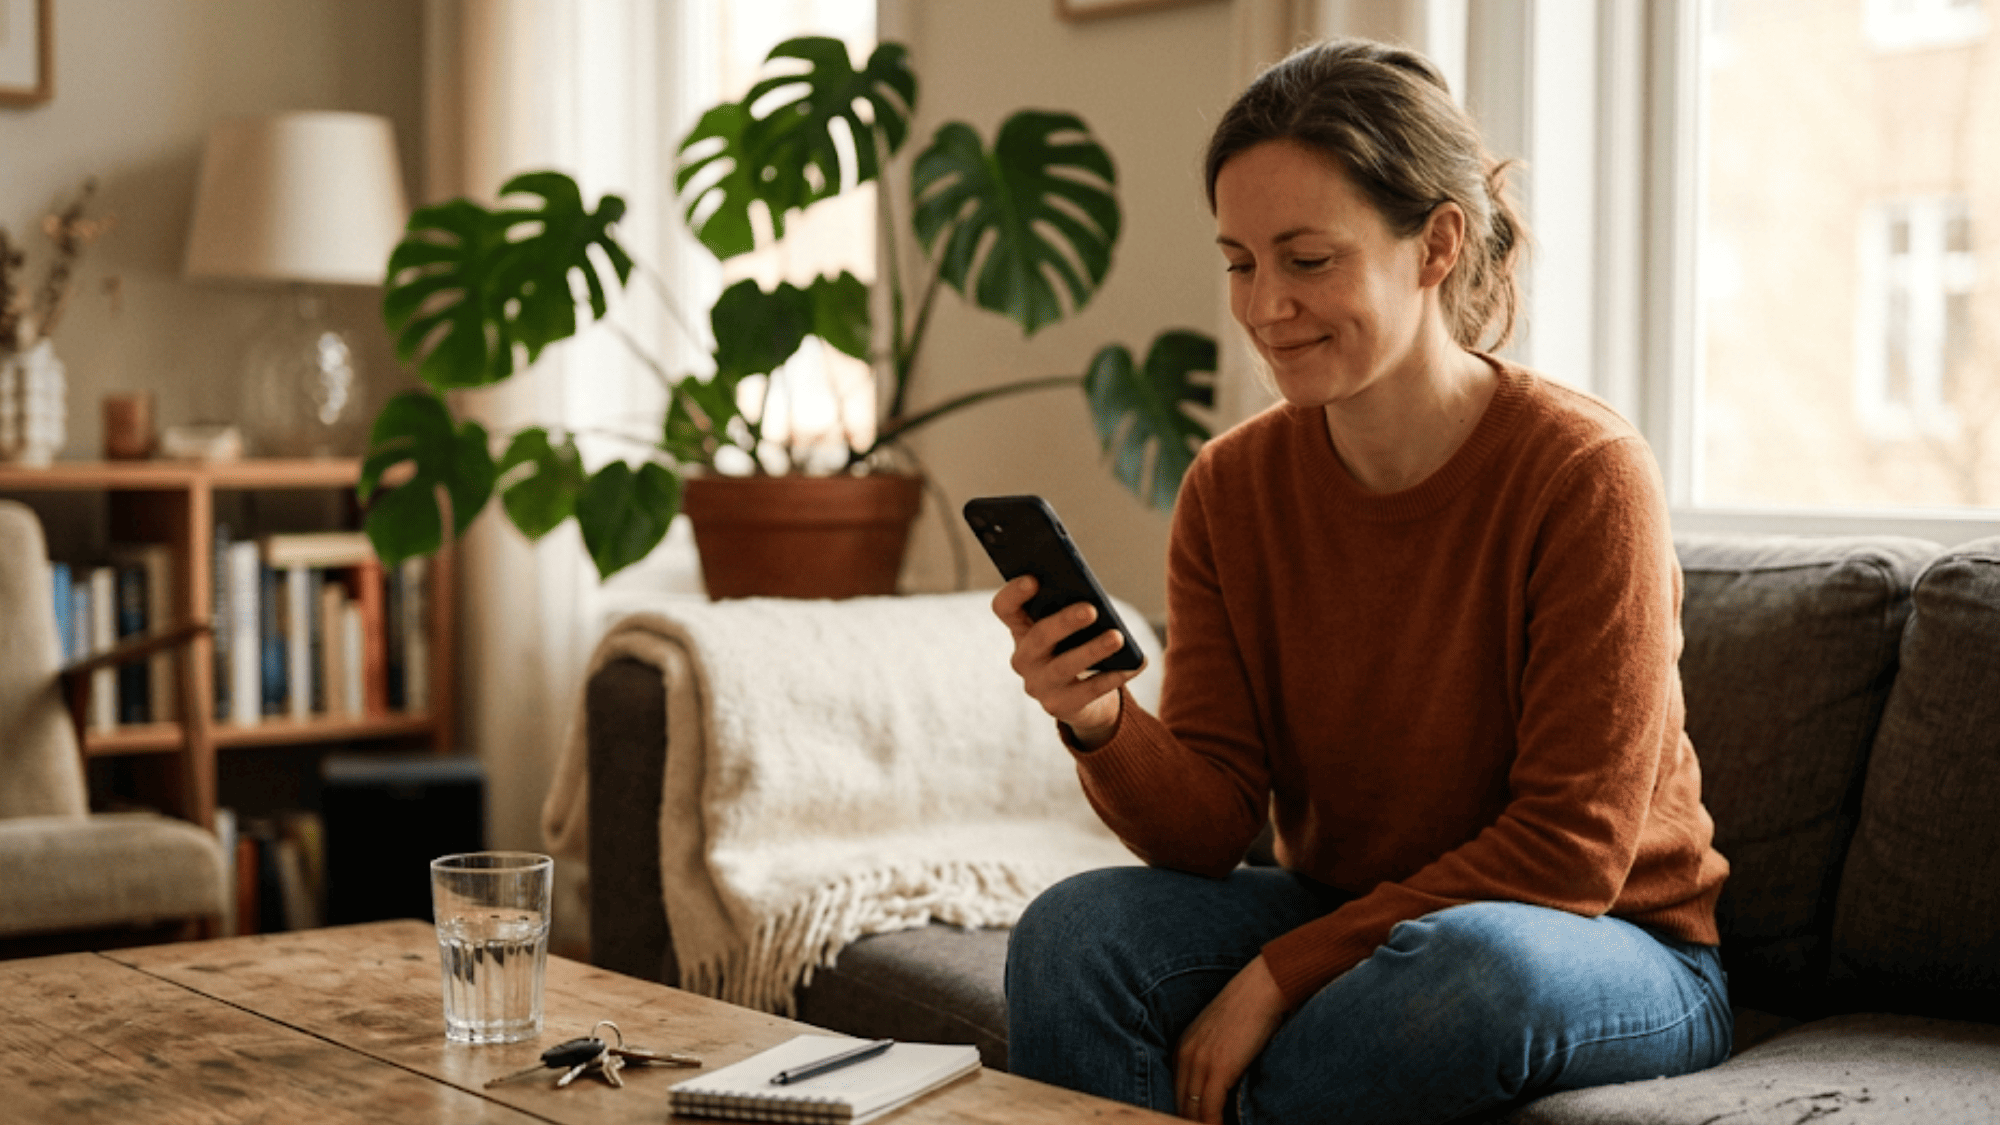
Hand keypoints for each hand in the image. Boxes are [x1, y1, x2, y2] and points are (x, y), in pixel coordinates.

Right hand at [990, 576, 1140, 747]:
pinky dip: (1114, 676)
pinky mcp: (1059, 706)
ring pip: (1064, 666)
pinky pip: (1088, 690)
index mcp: (1021, 628)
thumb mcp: (1069, 628)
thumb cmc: (1075, 647)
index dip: (1014, 593)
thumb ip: (1071, 610)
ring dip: (1092, 650)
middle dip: (1065, 622)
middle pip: (1039, 636)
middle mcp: (1023, 657)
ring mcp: (1038, 685)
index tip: (1034, 579)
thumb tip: (1095, 601)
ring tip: (1117, 637)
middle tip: (1091, 609)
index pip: (1005, 607)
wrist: (1081, 698)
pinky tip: (1134, 664)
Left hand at [1173, 956, 1284, 1122]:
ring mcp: (1199, 1062)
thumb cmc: (1249, 1010)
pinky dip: (1215, 1124)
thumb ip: (1212, 1058)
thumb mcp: (1220, 1035)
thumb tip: (1221, 1088)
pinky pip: (1210, 1109)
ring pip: (1192, 1111)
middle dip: (1189, 1122)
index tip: (1194, 1122)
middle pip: (1179, 1105)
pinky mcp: (1218, 1068)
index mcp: (1182, 1049)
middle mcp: (1184, 1055)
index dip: (1186, 1114)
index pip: (1175, 1094)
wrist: (1263, 988)